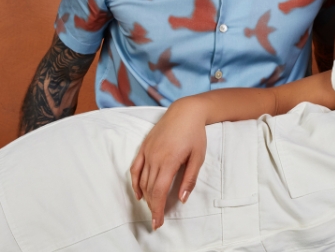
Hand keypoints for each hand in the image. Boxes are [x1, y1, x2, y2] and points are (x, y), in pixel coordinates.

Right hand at [130, 98, 207, 229]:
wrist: (185, 111)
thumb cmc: (195, 134)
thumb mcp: (198, 157)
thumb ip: (189, 179)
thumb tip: (182, 199)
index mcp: (168, 161)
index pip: (159, 192)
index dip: (157, 209)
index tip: (158, 222)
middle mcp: (154, 157)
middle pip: (149, 189)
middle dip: (152, 207)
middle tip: (156, 220)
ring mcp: (147, 152)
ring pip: (142, 180)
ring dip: (146, 197)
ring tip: (152, 208)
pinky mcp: (144, 147)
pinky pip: (135, 168)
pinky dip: (135, 183)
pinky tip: (139, 193)